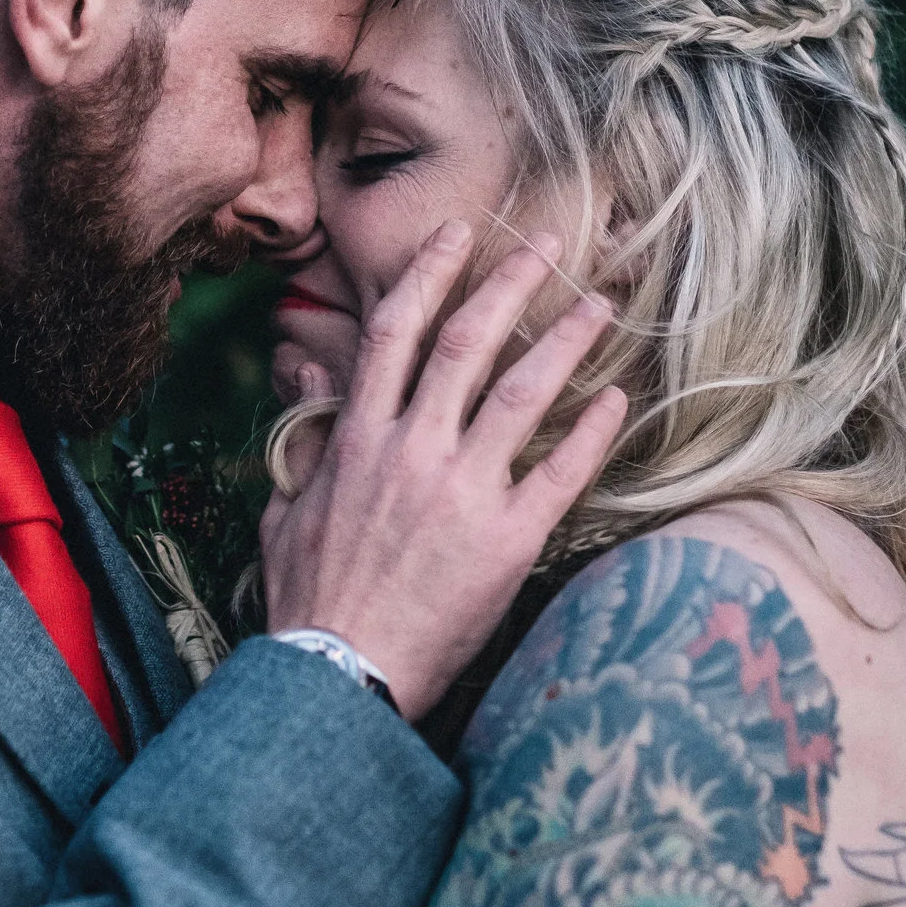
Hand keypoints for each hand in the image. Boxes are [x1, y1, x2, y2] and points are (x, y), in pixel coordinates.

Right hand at [258, 220, 627, 719]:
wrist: (339, 673)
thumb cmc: (310, 600)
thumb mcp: (287, 508)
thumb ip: (307, 436)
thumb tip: (313, 371)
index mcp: (358, 438)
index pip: (396, 331)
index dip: (431, 273)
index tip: (462, 232)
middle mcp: (412, 451)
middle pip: (468, 342)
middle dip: (513, 283)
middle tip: (552, 244)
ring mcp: (462, 493)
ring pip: (523, 393)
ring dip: (567, 341)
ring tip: (602, 304)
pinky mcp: (506, 541)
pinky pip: (561, 472)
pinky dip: (593, 431)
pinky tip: (619, 398)